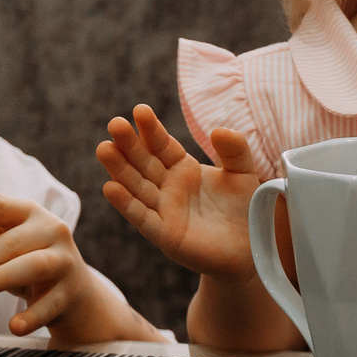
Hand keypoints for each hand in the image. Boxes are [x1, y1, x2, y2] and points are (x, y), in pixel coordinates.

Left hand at [0, 188, 134, 340]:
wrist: (75, 292)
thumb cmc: (29, 261)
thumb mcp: (4, 248)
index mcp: (29, 215)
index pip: (3, 206)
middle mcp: (51, 232)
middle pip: (14, 243)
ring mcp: (64, 262)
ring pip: (34, 266)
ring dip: (2, 276)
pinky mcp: (70, 293)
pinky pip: (49, 305)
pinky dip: (31, 316)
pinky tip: (14, 326)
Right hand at [96, 106, 264, 280]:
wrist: (252, 246)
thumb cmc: (245, 207)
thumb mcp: (243, 171)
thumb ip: (234, 149)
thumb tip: (218, 130)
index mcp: (183, 167)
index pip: (162, 144)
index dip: (151, 129)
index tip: (140, 111)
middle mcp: (167, 186)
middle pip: (143, 162)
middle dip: (128, 144)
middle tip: (115, 124)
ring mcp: (163, 209)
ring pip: (136, 186)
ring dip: (119, 169)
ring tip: (104, 148)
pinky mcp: (163, 233)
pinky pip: (141, 216)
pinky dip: (125, 203)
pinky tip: (110, 187)